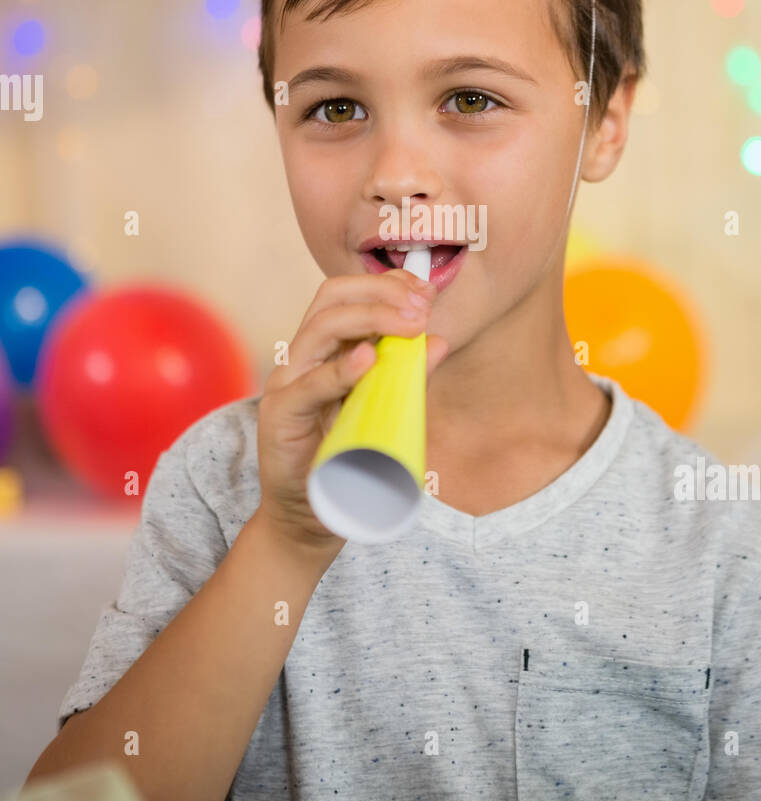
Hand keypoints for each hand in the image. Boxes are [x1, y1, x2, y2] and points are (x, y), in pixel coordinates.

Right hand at [257, 266, 448, 565]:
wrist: (311, 517)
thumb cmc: (347, 460)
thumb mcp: (384, 409)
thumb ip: (406, 375)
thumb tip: (440, 341)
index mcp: (323, 350)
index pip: (346, 294)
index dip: (386, 284)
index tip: (427, 292)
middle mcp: (301, 358)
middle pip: (331, 298)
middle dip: (381, 293)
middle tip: (423, 309)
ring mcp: (287, 385)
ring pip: (321, 330)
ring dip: (371, 318)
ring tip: (411, 325)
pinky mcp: (280, 418)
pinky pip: (308, 387)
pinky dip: (339, 370)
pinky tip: (368, 360)